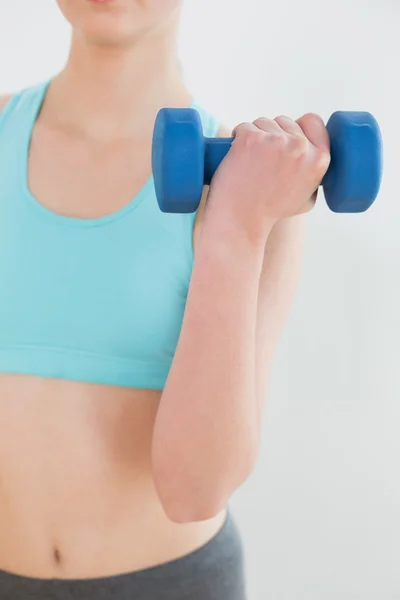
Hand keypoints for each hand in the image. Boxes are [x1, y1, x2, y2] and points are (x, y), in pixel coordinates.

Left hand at [206, 113, 330, 246]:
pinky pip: (244, 127)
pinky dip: (238, 138)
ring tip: (250, 163)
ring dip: (255, 136)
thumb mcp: (306, 198)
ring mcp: (275, 141)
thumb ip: (313, 175)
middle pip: (285, 121)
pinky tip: (238, 157)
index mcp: (319, 160)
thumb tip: (311, 155)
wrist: (241, 221)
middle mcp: (300, 147)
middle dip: (273, 135)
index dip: (298, 126)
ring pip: (264, 123)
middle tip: (263, 160)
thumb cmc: (271, 213)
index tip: (287, 136)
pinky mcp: (251, 139)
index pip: (314, 121)